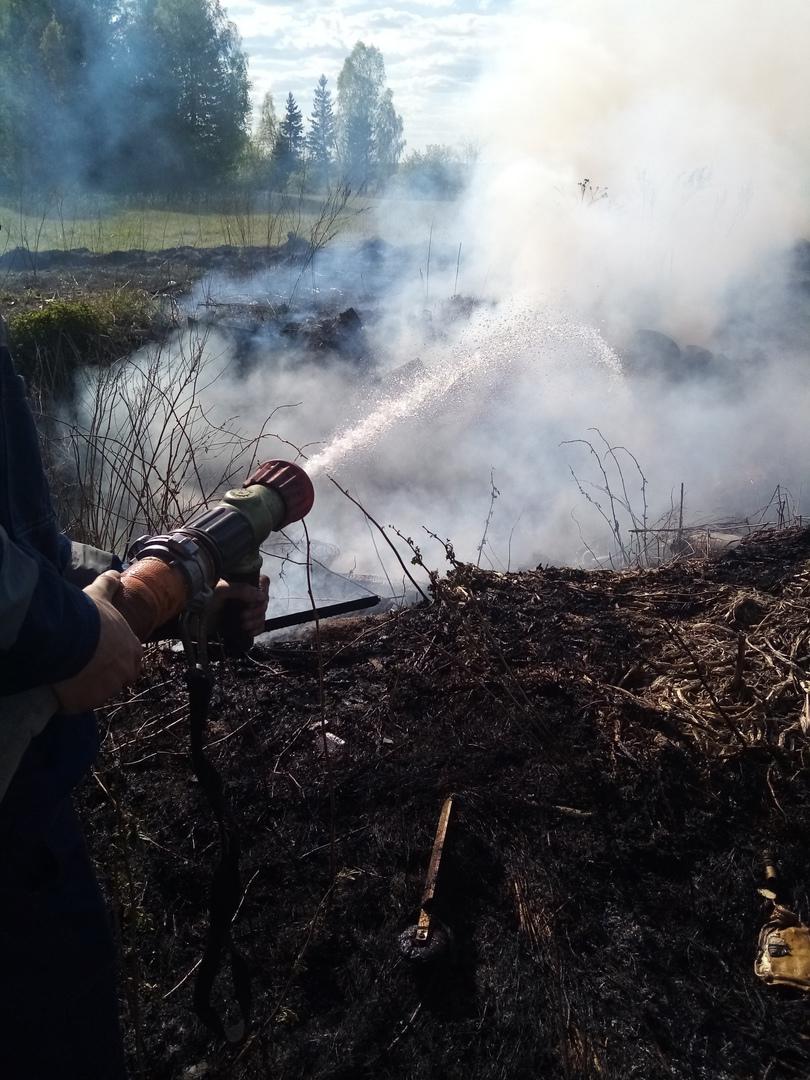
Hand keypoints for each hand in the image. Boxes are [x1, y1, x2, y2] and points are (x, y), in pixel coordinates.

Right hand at [53, 570, 142, 711]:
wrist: (68, 639)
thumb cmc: (88, 617)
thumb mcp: (99, 596)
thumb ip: (109, 585)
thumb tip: (116, 572)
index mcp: (132, 650)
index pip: (133, 661)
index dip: (120, 659)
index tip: (106, 657)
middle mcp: (125, 673)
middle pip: (118, 680)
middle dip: (106, 676)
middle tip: (86, 667)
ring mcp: (107, 690)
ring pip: (99, 693)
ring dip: (89, 687)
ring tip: (72, 675)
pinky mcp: (87, 703)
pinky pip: (80, 704)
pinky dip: (72, 698)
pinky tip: (62, 686)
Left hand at [209, 575, 269, 638]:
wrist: (193, 620)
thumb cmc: (204, 600)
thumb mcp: (220, 591)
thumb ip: (240, 589)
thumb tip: (261, 596)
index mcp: (242, 583)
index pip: (263, 582)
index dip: (263, 591)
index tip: (256, 600)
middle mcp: (246, 595)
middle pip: (264, 601)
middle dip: (256, 611)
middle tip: (243, 616)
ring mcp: (246, 609)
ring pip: (262, 614)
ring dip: (256, 621)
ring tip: (243, 625)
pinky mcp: (244, 622)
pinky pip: (259, 625)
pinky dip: (257, 629)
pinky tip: (250, 631)